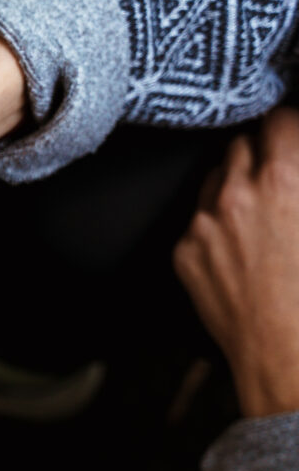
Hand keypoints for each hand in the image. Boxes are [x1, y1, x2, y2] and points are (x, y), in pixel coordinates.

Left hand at [175, 108, 298, 417]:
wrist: (286, 350)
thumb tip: (295, 162)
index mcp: (281, 180)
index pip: (278, 121)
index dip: (288, 125)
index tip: (292, 132)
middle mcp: (235, 195)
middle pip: (240, 145)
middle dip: (260, 152)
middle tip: (277, 171)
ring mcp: (202, 224)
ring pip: (214, 180)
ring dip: (234, 184)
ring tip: (259, 211)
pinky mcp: (183, 253)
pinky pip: (196, 221)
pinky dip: (214, 224)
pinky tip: (238, 247)